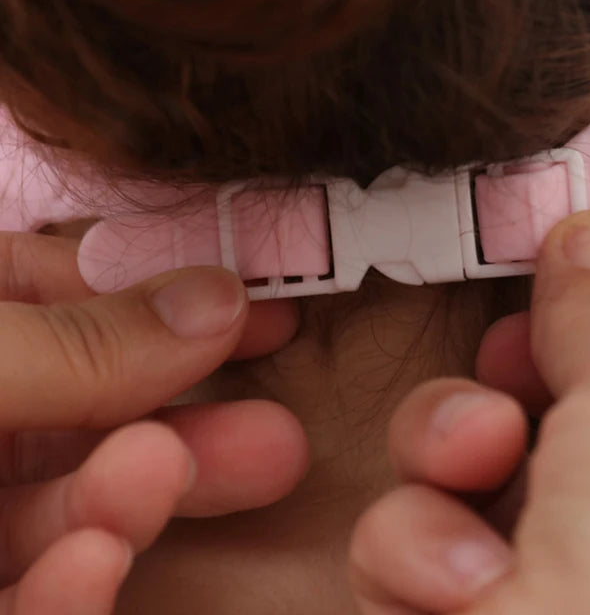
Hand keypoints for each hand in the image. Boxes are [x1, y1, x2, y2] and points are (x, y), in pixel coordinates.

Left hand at [0, 231, 307, 614]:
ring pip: (62, 514)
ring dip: (128, 505)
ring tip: (166, 479)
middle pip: (91, 415)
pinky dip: (64, 597)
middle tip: (277, 438)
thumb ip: (83, 340)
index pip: (71, 292)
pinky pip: (19, 606)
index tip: (264, 314)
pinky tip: (94, 563)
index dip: (172, 302)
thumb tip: (220, 299)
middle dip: (184, 426)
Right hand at [350, 212, 589, 614]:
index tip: (558, 204)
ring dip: (451, 449)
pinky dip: (424, 553)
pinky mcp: (479, 602)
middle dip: (517, 360)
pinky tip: (456, 598)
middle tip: (510, 376)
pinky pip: (421, 528)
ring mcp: (570, 550)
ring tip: (469, 497)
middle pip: (566, 361)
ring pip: (471, 439)